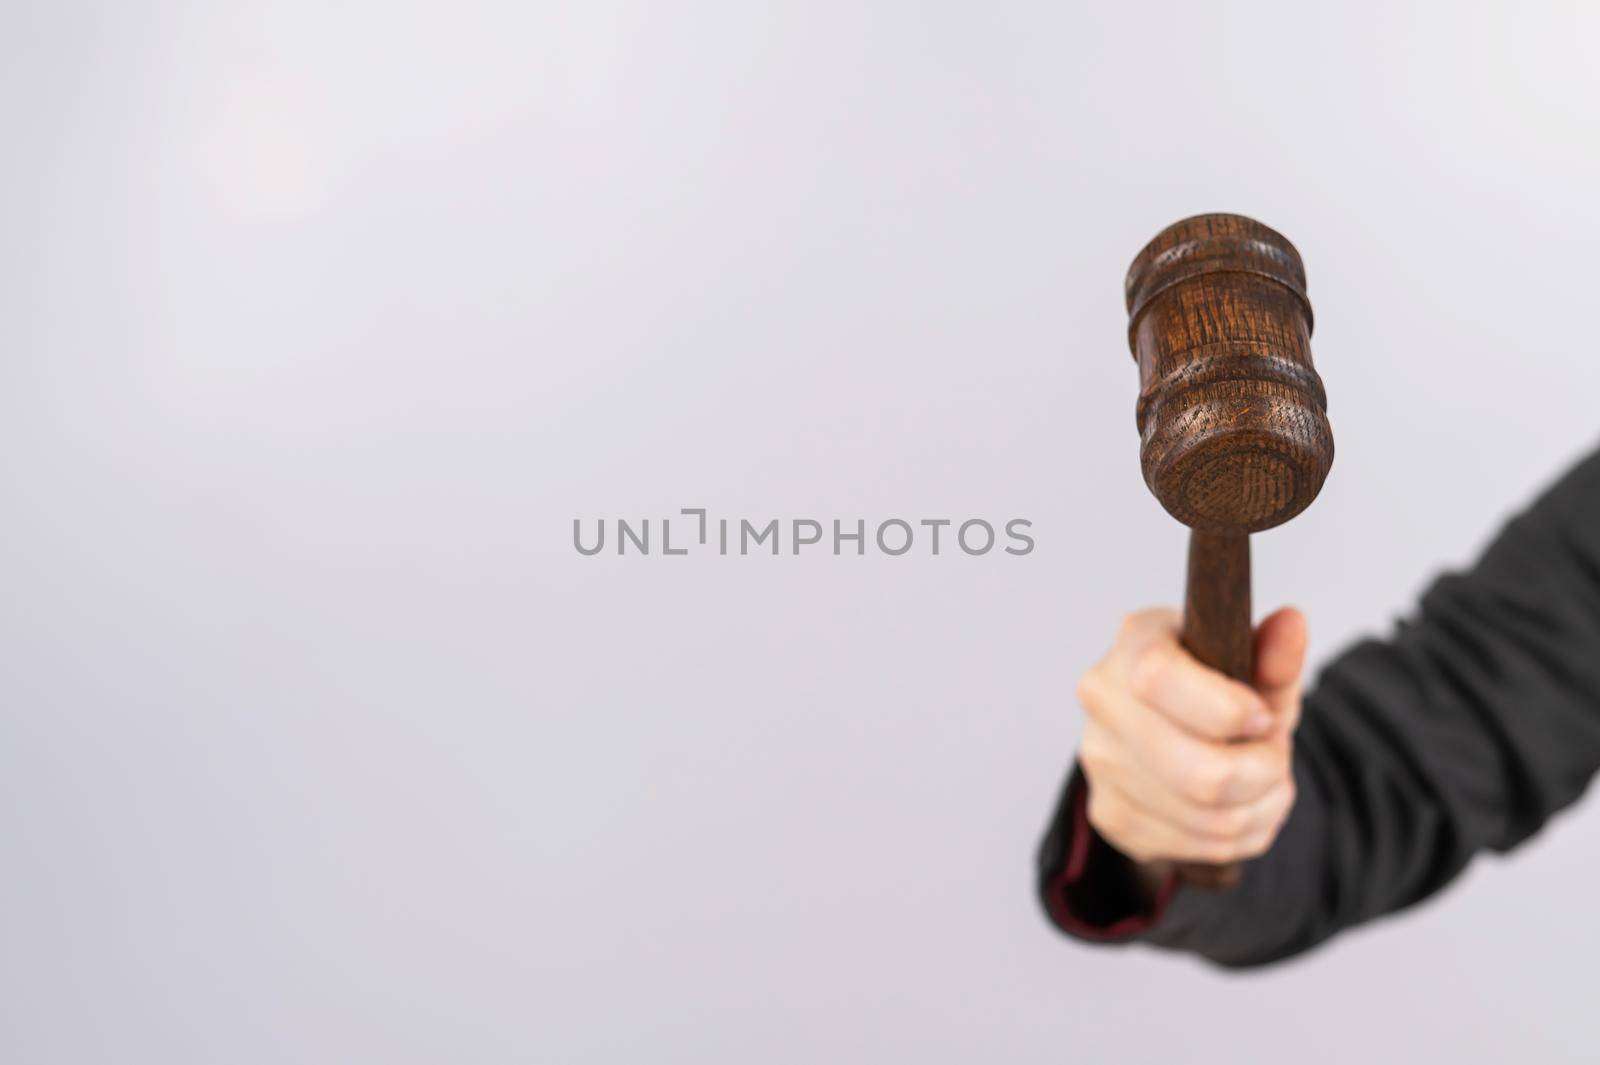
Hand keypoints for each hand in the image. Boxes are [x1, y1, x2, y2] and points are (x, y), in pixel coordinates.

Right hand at [1076, 607, 1307, 869]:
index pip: (1158, 678)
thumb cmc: (1216, 692)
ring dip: (1259, 807)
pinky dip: (1238, 836)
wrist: (1174, 736)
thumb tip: (1291, 624)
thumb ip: (1273, 653)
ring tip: (1265, 783)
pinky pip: (1198, 846)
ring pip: (1209, 818)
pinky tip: (1238, 807)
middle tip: (1275, 757)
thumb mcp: (1253, 669)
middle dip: (1262, 773)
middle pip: (1196, 773)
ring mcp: (1099, 761)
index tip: (1262, 717)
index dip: (1225, 710)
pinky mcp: (1108, 814)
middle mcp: (1102, 699)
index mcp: (1134, 644)